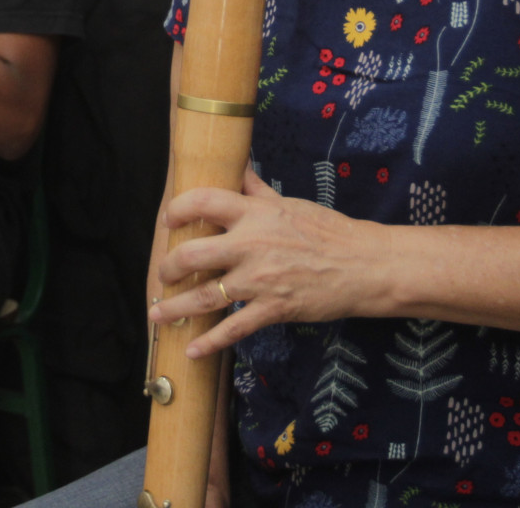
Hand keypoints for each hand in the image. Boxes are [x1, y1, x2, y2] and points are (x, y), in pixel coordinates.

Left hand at [151, 165, 385, 357]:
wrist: (363, 265)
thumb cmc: (327, 230)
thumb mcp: (288, 203)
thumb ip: (257, 190)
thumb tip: (238, 168)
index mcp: (253, 214)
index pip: (202, 202)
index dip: (178, 211)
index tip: (168, 222)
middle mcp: (250, 245)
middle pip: (192, 254)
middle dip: (169, 267)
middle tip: (163, 274)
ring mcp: (259, 280)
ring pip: (204, 296)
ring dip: (174, 307)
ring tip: (156, 314)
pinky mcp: (272, 309)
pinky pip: (233, 328)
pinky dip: (210, 342)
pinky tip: (192, 350)